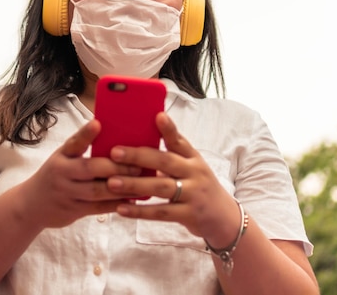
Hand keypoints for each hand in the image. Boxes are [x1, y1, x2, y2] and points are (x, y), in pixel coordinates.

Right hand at [16, 120, 142, 228]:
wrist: (31, 205)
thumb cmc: (55, 175)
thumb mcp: (62, 158)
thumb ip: (81, 148)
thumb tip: (107, 131)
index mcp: (61, 156)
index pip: (74, 143)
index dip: (86, 134)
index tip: (98, 124)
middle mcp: (62, 173)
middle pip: (90, 168)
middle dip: (116, 167)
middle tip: (139, 164)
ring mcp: (67, 193)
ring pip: (97, 191)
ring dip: (122, 187)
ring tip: (142, 182)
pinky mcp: (73, 210)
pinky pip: (99, 208)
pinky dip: (117, 204)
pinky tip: (133, 200)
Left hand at [105, 112, 241, 243]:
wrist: (224, 219)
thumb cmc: (198, 188)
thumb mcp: (190, 169)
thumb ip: (169, 158)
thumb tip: (135, 146)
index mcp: (192, 158)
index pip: (179, 140)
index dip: (168, 128)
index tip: (157, 116)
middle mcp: (195, 173)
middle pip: (165, 161)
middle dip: (138, 156)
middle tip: (114, 152)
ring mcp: (194, 194)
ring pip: (161, 187)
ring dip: (134, 184)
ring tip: (111, 182)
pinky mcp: (189, 215)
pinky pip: (161, 213)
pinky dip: (140, 211)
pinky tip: (121, 209)